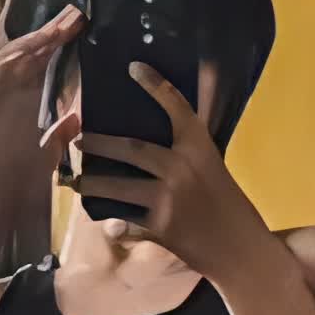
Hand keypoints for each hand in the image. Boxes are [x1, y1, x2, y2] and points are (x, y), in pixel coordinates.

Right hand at [0, 5, 84, 212]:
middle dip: (52, 31)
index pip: (38, 61)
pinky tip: (47, 38)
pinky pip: (7, 64)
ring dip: (44, 36)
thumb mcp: (51, 146)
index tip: (78, 25)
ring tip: (69, 20)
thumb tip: (76, 115)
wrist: (3, 192)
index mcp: (20, 98)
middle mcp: (5, 88)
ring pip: (18, 52)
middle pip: (29, 50)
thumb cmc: (25, 173)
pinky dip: (27, 50)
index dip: (55, 41)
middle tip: (78, 13)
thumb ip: (62, 128)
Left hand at [75, 63, 273, 283]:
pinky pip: (127, 220)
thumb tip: (164, 127)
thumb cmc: (226, 205)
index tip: (133, 67)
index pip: (177, 107)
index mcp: (199, 147)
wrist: (239, 248)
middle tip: (79, 141)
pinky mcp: (161, 227)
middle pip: (132, 149)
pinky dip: (113, 221)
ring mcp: (170, 198)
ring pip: (119, 187)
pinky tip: (100, 218)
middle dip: (100, 144)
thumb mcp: (212, 167)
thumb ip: (188, 149)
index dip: (155, 85)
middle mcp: (182, 167)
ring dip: (93, 184)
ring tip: (75, 182)